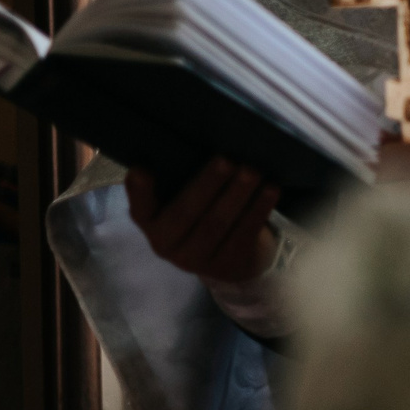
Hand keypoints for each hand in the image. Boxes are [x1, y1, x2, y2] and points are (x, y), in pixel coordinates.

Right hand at [126, 159, 277, 282]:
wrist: (228, 255)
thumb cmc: (202, 212)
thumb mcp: (182, 197)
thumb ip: (176, 177)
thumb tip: (182, 142)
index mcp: (150, 223)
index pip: (139, 207)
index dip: (139, 191)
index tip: (141, 169)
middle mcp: (166, 246)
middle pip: (186, 213)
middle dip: (208, 184)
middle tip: (227, 160)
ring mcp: (196, 261)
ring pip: (217, 224)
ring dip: (237, 195)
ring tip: (253, 171)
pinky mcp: (226, 267)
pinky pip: (243, 235)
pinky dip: (258, 210)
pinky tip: (270, 190)